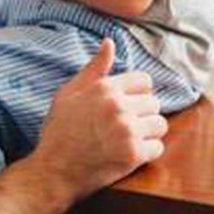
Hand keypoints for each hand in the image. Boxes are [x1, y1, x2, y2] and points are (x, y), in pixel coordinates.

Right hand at [31, 39, 166, 203]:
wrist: (53, 171)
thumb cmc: (59, 130)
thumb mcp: (70, 92)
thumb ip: (95, 67)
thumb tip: (109, 42)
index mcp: (106, 88)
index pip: (145, 80)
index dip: (138, 92)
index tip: (128, 104)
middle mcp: (119, 106)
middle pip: (154, 102)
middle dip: (143, 112)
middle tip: (127, 124)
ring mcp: (127, 131)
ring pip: (160, 124)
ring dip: (148, 131)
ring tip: (132, 137)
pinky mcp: (133, 155)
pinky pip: (158, 147)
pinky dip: (148, 151)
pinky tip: (132, 153)